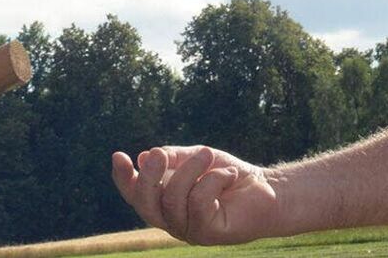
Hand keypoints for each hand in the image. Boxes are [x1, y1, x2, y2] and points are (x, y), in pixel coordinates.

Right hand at [111, 145, 287, 244]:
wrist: (268, 190)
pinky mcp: (209, 233)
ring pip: (173, 199)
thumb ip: (173, 159)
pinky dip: (213, 180)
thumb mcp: (197, 159)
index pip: (136, 194)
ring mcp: (189, 230)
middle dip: (148, 176)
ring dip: (190, 170)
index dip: (123, 178)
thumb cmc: (229, 175)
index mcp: (165, 202)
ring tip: (208, 153)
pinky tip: (229, 175)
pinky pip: (199, 202)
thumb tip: (144, 157)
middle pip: (145, 203)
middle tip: (158, 153)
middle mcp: (172, 220)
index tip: (119, 156)